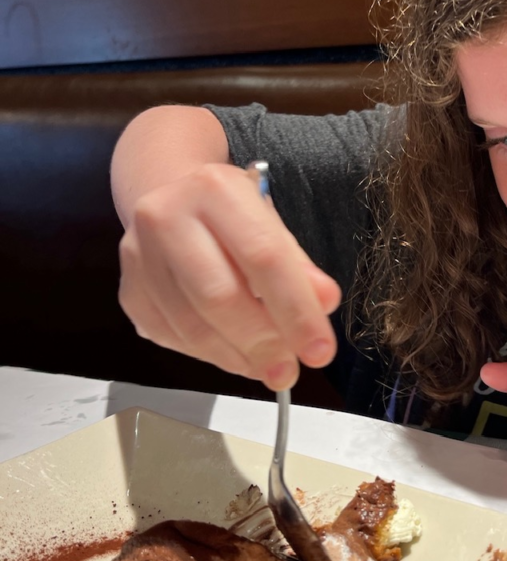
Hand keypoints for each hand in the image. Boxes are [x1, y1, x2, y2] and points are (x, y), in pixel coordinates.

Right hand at [118, 162, 340, 389]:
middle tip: (289, 371)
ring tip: (267, 367)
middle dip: (262, 343)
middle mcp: (167, 216)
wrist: (173, 200)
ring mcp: (139, 256)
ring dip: (237, 357)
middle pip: (220, 296)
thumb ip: (299, 266)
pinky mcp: (129, 291)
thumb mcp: (271, 226)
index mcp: (215, 189)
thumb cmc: (231, 217)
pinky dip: (210, 355)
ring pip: (192, 326)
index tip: (319, 350)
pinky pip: (172, 338)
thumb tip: (325, 302)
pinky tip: (235, 356)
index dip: (296, 310)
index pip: (263, 256)